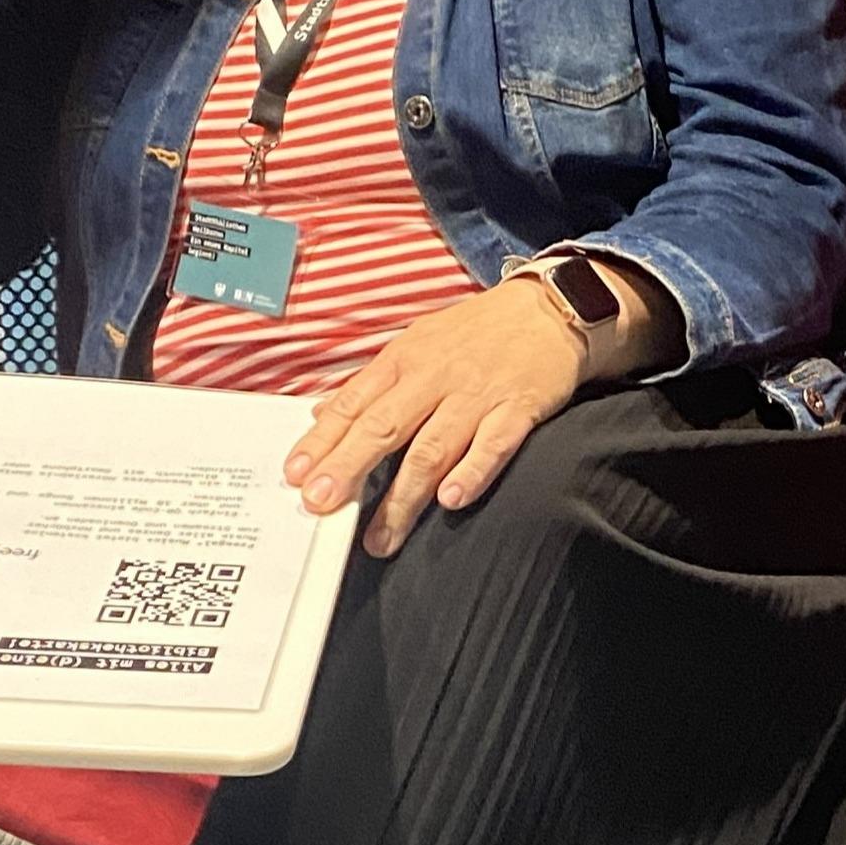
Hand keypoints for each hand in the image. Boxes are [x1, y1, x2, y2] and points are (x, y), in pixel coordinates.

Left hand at [282, 277, 587, 560]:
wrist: (548, 308)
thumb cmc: (477, 331)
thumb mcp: (417, 342)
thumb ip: (372, 383)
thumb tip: (323, 412)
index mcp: (405, 359)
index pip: (354, 402)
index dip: (323, 439)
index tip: (297, 473)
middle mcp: (435, 376)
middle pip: (384, 426)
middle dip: (349, 467)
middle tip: (322, 503)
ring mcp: (477, 394)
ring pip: (433, 447)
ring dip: (404, 496)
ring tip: (381, 536)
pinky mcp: (519, 408)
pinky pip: (494, 443)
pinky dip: (473, 471)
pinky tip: (452, 499)